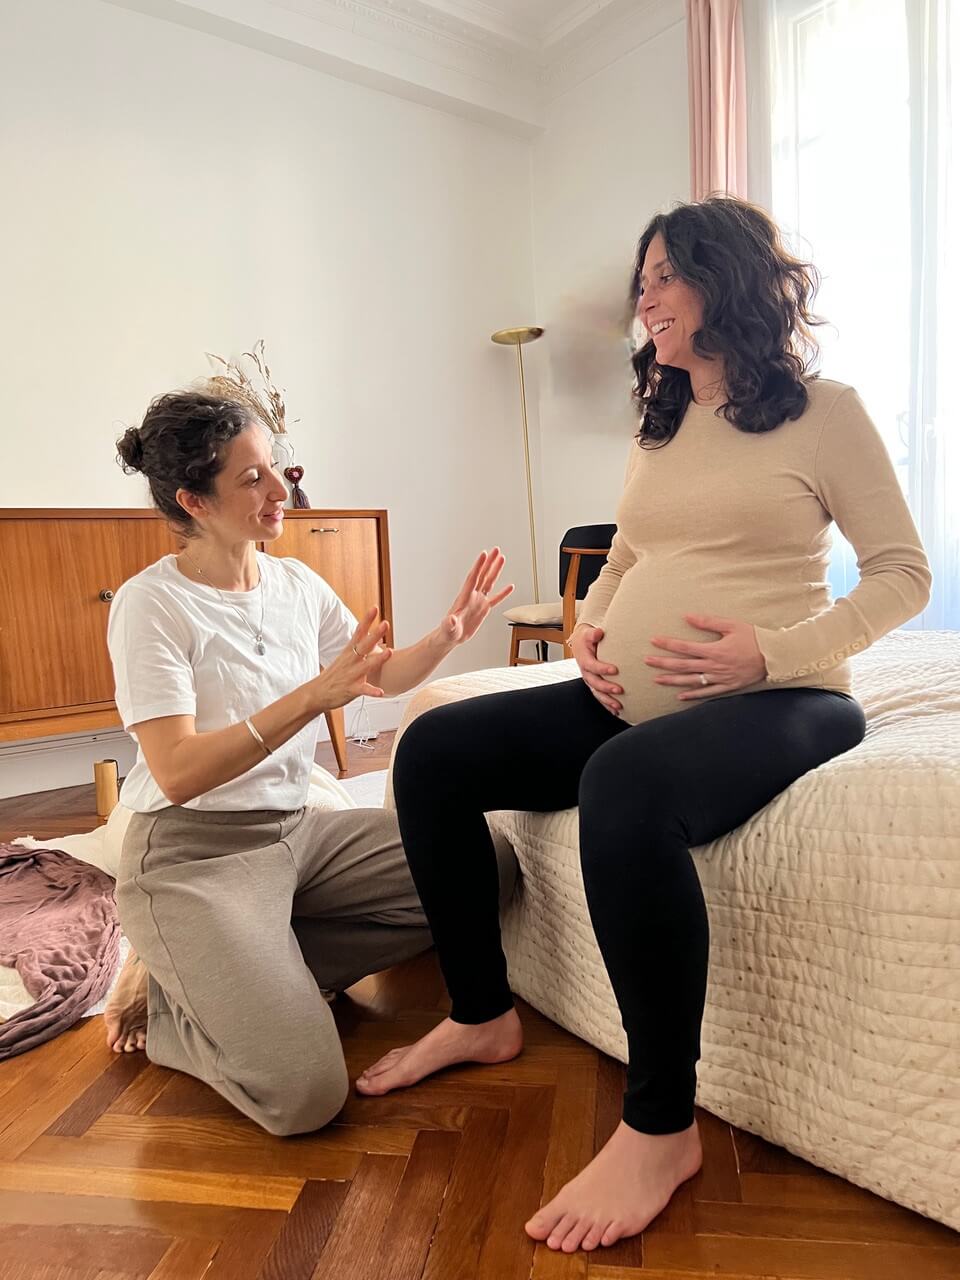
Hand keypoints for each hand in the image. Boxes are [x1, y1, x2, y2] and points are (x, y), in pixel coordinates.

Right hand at [312, 609, 390, 710]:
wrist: (316, 693)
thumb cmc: (334, 675)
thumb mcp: (346, 657)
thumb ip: (361, 647)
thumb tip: (376, 637)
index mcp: (349, 652)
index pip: (359, 632)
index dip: (366, 620)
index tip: (374, 608)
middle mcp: (351, 661)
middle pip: (364, 645)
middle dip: (375, 634)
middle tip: (385, 624)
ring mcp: (351, 675)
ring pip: (366, 665)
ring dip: (378, 659)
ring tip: (389, 652)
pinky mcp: (351, 689)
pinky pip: (363, 690)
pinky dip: (372, 691)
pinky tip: (381, 692)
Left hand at [440, 548, 513, 645]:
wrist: (450, 636)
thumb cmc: (447, 632)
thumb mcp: (448, 628)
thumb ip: (449, 623)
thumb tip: (451, 619)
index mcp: (464, 598)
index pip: (473, 578)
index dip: (478, 566)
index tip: (484, 554)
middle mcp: (472, 596)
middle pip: (482, 575)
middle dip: (489, 562)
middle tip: (496, 550)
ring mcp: (478, 601)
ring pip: (489, 582)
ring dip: (495, 570)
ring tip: (502, 559)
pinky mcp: (483, 609)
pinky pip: (495, 599)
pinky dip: (503, 593)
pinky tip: (510, 587)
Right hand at [570, 624, 622, 714]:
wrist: (581, 645)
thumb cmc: (587, 639)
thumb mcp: (588, 633)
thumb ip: (593, 634)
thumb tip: (598, 632)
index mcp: (584, 660)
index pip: (592, 666)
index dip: (603, 668)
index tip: (615, 670)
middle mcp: (586, 672)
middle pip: (595, 683)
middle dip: (607, 688)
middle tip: (619, 690)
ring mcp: (590, 681)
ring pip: (597, 693)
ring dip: (607, 700)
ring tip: (619, 705)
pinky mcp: (595, 686)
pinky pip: (600, 697)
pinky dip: (607, 705)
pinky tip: (617, 711)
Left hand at [644, 613, 766, 699]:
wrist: (775, 657)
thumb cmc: (754, 638)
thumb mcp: (732, 625)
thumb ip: (708, 622)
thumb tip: (687, 616)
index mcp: (714, 650)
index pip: (685, 647)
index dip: (668, 644)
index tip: (653, 641)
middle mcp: (714, 666)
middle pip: (683, 666)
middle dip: (663, 663)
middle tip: (646, 661)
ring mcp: (720, 679)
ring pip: (691, 681)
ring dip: (673, 680)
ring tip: (657, 679)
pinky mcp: (728, 687)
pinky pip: (707, 693)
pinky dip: (693, 695)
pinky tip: (680, 696)